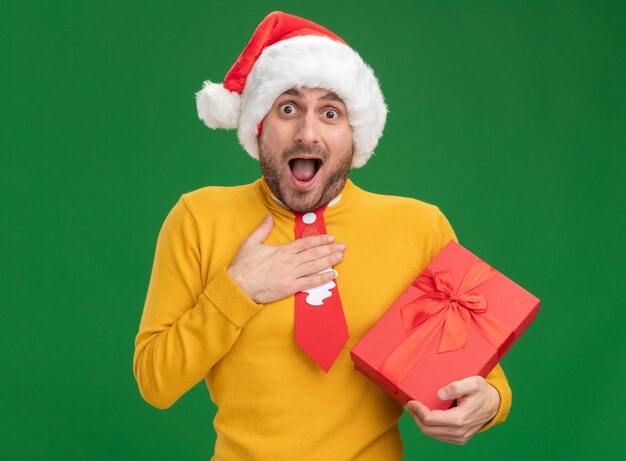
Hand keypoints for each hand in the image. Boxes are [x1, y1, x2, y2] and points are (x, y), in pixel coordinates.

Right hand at [227, 214, 345, 303]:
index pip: (305, 243)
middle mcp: (289, 261)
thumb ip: (262, 230)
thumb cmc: (243, 266)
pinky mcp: (290, 287)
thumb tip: (268, 217)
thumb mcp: (251, 243)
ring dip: (330, 260)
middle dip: (330, 249)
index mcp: (282, 250)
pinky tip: (332, 275)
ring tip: (341, 256)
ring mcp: (291, 275)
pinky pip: (310, 282)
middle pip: (314, 253)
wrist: (238, 286)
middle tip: (342, 246)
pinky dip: (322, 278)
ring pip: (315, 266)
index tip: (330, 238)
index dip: (319, 240)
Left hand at [404, 376, 499, 444]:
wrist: (494, 404)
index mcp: (460, 419)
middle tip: (409, 405)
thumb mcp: (473, 382)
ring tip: (414, 409)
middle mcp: (459, 432)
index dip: (418, 411)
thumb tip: (440, 394)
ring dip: (420, 422)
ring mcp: (459, 437)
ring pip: (431, 434)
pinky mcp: (459, 438)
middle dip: (415, 416)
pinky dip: (428, 427)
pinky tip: (425, 416)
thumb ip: (456, 387)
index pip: (430, 420)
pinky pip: (438, 435)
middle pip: (427, 429)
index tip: (411, 401)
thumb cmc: (482, 392)